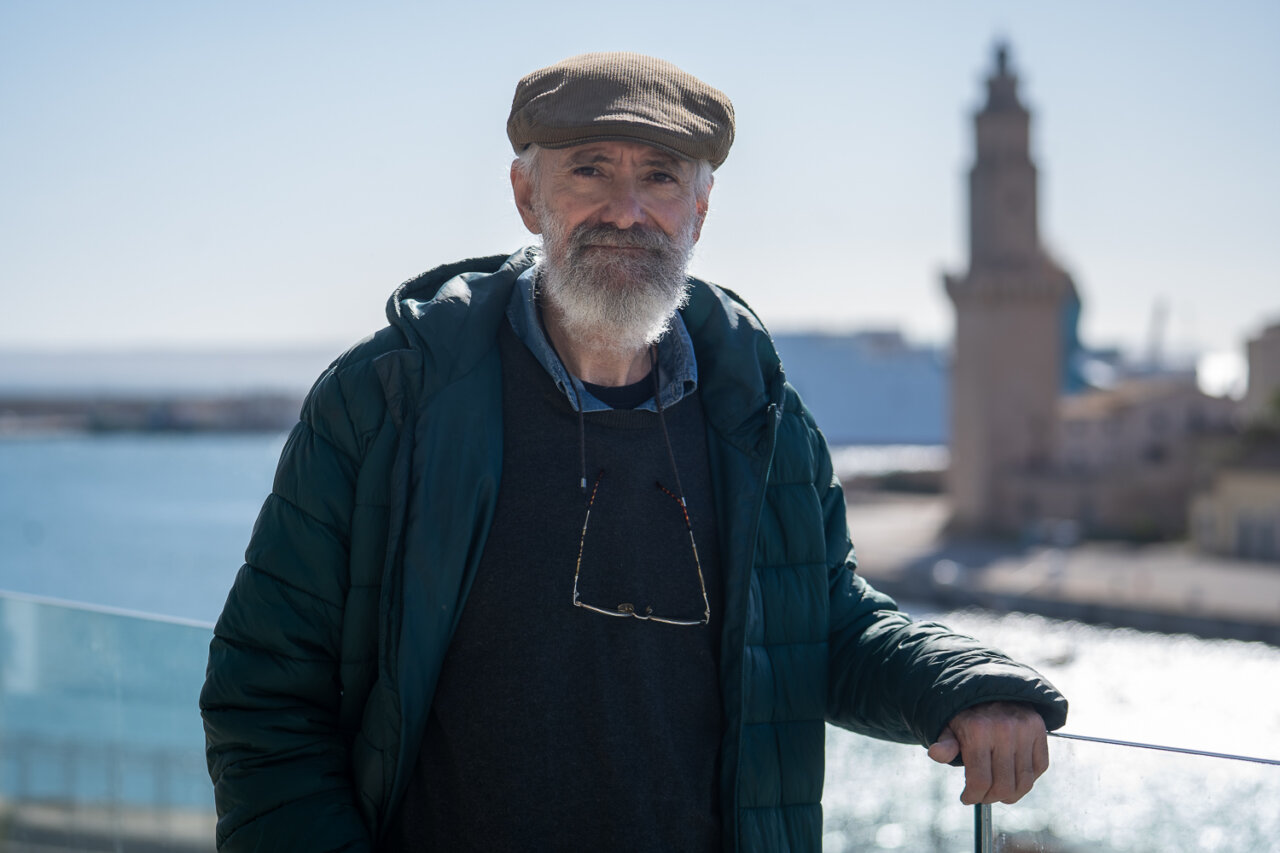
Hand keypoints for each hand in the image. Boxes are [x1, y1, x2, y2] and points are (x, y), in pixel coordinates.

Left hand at [927, 701, 1048, 804]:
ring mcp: (1025, 729)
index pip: (980, 781)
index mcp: (977, 731)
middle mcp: (1004, 729)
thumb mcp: (948, 727)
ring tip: (999, 792)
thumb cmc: (965, 715)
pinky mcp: (1039, 729)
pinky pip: (1040, 767)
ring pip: (1025, 781)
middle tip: (983, 796)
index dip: (973, 796)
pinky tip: (1015, 777)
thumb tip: (936, 753)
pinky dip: (1029, 778)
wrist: (988, 688)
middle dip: (991, 798)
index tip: (967, 798)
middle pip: (1004, 786)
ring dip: (1012, 794)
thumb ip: (945, 744)